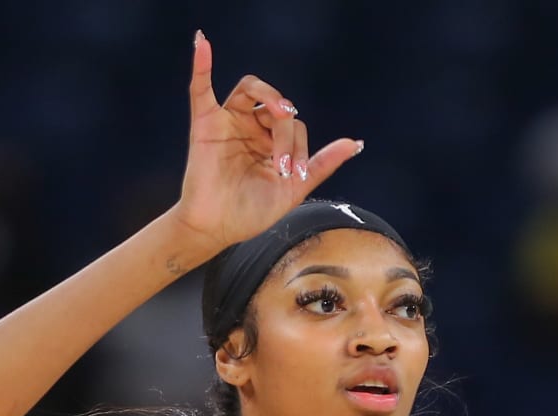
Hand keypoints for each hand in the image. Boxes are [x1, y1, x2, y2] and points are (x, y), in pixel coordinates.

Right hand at [172, 32, 363, 254]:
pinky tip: (203, 43)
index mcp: (271, 143)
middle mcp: (251, 128)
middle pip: (277, 108)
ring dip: (271, 99)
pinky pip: (200, 88)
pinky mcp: (205, 124)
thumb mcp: (295, 188)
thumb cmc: (252, 213)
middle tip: (285, 162)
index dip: (299, 146)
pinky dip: (201, 63)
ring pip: (253, 90)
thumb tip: (357, 143)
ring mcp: (228, 123)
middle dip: (287, 132)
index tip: (293, 176)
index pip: (294, 126)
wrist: (219, 229)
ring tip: (281, 114)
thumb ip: (323, 163)